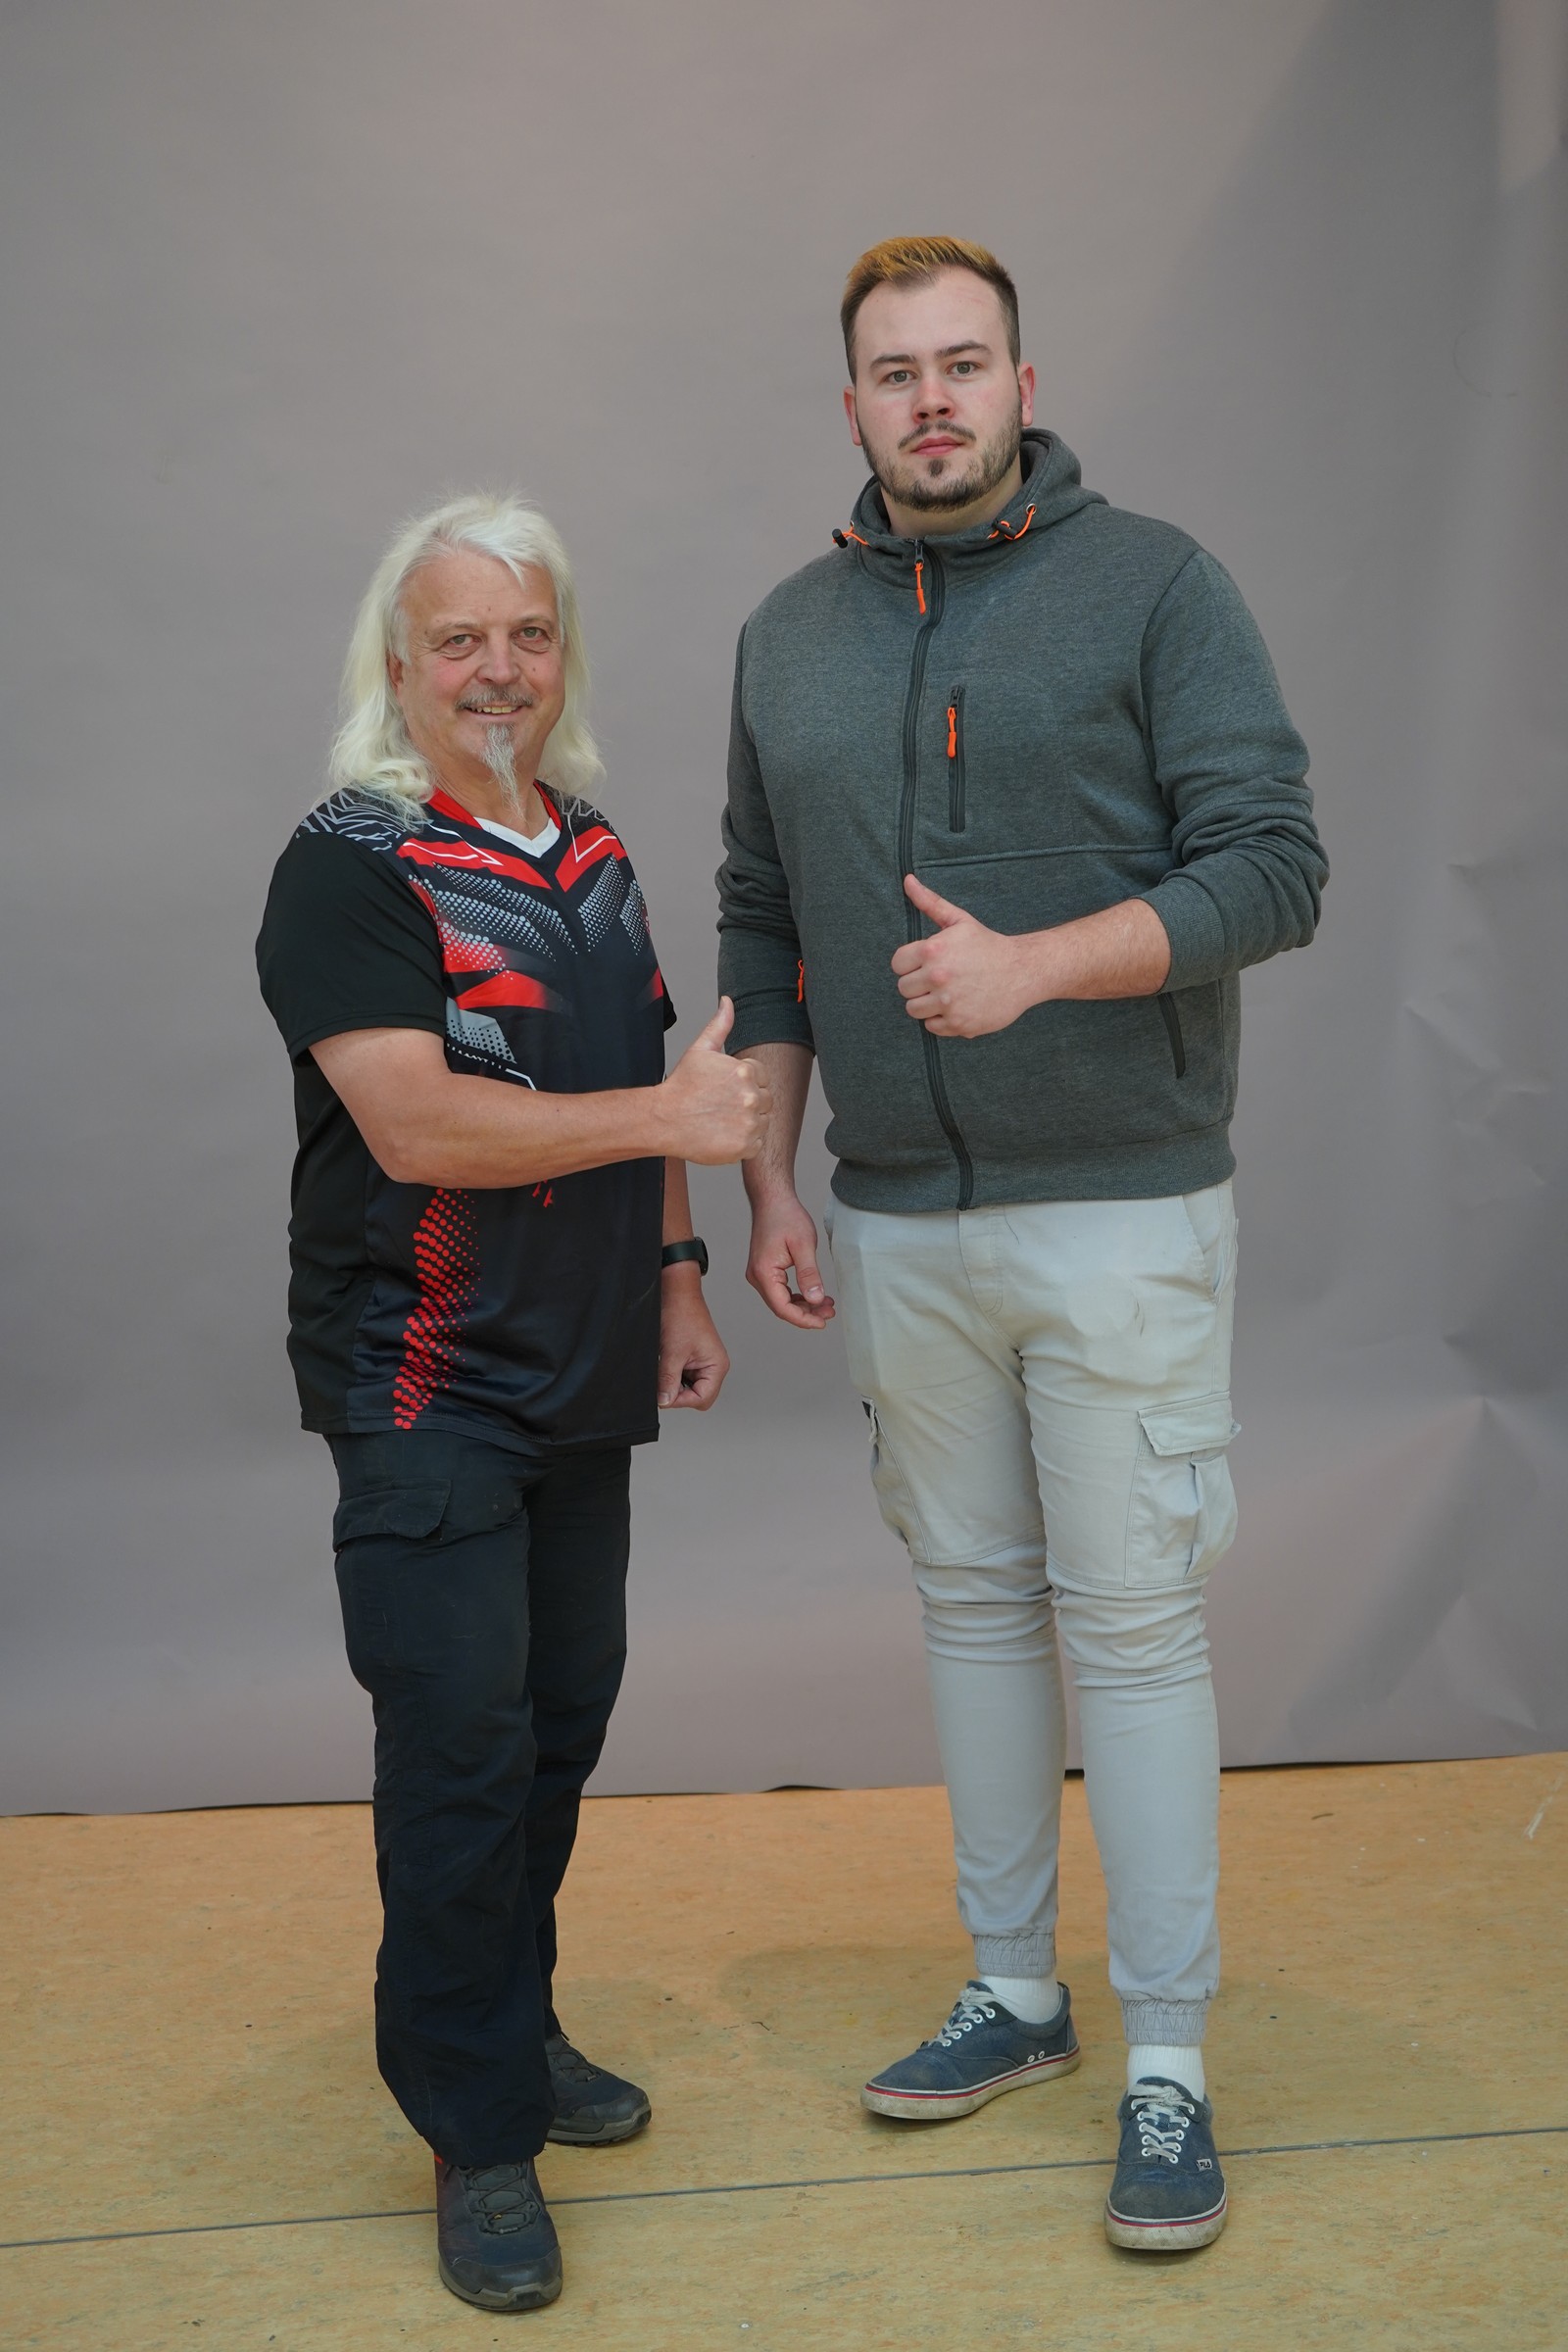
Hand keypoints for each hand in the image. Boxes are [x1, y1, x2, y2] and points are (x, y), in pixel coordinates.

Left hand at [658, 1273, 730, 1407]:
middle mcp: (713, 1366)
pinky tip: (665, 1363)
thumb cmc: (681, 1315)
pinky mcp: (692, 1359)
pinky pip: (682, 1377)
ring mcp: (703, 1363)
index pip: (702, 1399)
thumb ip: (669, 1381)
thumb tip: (664, 1401)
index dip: (681, 1400)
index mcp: (717, 1366)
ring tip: (665, 1366)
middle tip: (663, 1382)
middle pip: (698, 1397)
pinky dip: (672, 1375)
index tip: (663, 1394)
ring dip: (674, 1383)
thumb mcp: (672, 1352)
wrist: (675, 1293)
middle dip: (679, 1393)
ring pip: (688, 1389)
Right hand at [660, 999, 772, 1163]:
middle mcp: (750, 1096)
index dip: (744, 1083)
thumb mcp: (700, 1050)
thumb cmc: (681, 1087)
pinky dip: (744, 1142)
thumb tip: (727, 1003)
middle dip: (747, 1103)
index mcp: (744, 1070)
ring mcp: (749, 1123)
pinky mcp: (745, 1146)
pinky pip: (757, 1144)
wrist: (663, 1120)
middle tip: (721, 1106)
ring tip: (721, 1120)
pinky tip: (723, 1134)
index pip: (762, 1077)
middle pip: (765, 1100)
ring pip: (762, 1122)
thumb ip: (720, 1025)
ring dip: (747, 1123)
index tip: (724, 1090)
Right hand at [746, 1189, 834, 1329]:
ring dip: (803, 1305)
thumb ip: (809, 1275)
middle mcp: (756, 1277)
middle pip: (781, 1307)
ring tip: (826, 1303)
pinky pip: (780, 1291)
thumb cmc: (786, 1217)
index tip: (823, 1322)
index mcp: (764, 1273)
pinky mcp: (764, 1270)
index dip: (804, 1319)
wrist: (773, 1200)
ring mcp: (758, 1274)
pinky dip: (797, 1295)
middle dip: (806, 1313)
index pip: (783, 1308)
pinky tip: (813, 1294)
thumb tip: (815, 1299)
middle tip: (830, 1311)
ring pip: (781, 1300)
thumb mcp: (804, 1246)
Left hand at [892, 876, 1036, 1037]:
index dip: (910, 963)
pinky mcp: (959, 1024)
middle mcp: (938, 977)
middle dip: (918, 984)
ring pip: (914, 1009)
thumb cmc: (987, 945)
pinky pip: (932, 1026)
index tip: (927, 963)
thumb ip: (930, 902)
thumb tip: (907, 880)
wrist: (1023, 972)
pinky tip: (958, 1005)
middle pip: (904, 989)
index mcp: (933, 950)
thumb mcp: (959, 920)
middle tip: (941, 978)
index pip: (897, 965)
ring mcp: (948, 1003)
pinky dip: (942, 1019)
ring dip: (927, 1003)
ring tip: (948, 993)